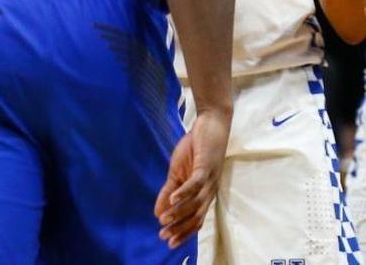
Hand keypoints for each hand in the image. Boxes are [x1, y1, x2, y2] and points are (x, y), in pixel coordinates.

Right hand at [155, 107, 229, 248]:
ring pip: (194, 203)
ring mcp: (209, 181)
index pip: (194, 219)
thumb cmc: (195, 149)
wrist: (210, 126)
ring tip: (163, 220)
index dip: (182, 231)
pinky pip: (195, 184)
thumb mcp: (177, 173)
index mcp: (203, 195)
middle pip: (195, 216)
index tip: (167, 241)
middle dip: (180, 228)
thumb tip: (158, 212)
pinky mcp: (206, 167)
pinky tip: (172, 199)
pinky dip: (184, 193)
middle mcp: (209, 192)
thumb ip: (168, 192)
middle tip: (164, 236)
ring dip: (178, 212)